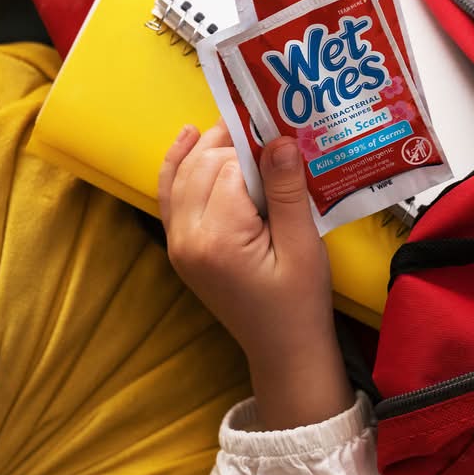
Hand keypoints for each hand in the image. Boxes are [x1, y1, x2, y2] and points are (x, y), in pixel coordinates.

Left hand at [158, 121, 353, 427]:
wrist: (284, 350)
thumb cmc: (300, 302)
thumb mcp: (303, 246)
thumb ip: (287, 191)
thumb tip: (279, 137)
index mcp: (218, 238)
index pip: (230, 167)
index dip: (258, 147)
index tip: (285, 132)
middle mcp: (187, 238)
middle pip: (202, 164)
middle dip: (233, 141)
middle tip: (269, 124)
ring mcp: (178, 243)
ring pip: (183, 174)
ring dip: (209, 147)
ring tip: (240, 125)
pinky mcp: (180, 247)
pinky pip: (170, 194)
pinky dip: (176, 164)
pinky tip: (188, 136)